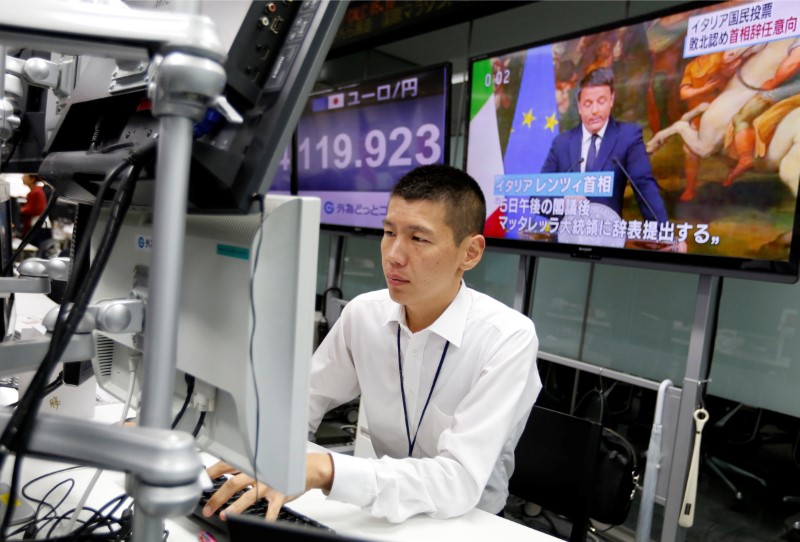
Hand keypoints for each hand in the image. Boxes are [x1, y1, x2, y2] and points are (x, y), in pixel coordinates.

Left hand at [201, 454, 333, 521]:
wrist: (307, 468)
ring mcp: (270, 483)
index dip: (211, 474)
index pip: (225, 466)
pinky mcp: (281, 494)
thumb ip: (242, 469)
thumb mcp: (261, 463)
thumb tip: (219, 478)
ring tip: (225, 516)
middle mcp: (258, 472)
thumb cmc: (281, 467)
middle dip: (218, 497)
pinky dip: (266, 519)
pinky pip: (271, 510)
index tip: (200, 484)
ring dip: (235, 507)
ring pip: (248, 496)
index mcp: (251, 463)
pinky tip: (261, 526)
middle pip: (233, 483)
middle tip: (208, 508)